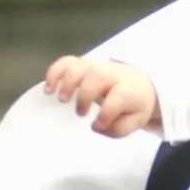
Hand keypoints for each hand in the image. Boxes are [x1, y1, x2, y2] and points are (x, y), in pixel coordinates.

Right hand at [43, 56, 160, 137]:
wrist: (140, 84)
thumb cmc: (133, 106)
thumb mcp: (135, 121)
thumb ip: (119, 128)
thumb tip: (96, 126)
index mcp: (130, 88)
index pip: (119, 97)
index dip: (106, 114)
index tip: (97, 125)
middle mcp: (113, 74)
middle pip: (97, 76)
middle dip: (84, 95)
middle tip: (80, 113)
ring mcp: (97, 66)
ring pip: (80, 65)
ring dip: (67, 82)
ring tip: (62, 100)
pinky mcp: (84, 64)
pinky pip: (67, 62)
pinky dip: (54, 73)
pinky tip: (48, 89)